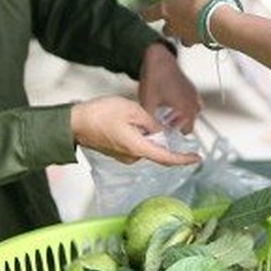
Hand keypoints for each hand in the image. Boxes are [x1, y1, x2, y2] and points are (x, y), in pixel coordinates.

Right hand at [71, 95, 200, 165]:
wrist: (74, 123)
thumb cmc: (100, 114)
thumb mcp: (132, 110)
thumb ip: (151, 122)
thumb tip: (162, 133)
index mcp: (138, 148)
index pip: (166, 158)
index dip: (183, 159)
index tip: (196, 158)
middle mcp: (132, 156)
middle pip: (156, 147)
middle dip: (158, 133)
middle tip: (146, 115)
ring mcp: (124, 156)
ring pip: (145, 143)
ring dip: (146, 131)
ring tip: (129, 113)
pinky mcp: (118, 152)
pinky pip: (136, 144)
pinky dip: (138, 133)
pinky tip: (127, 120)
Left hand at [137, 43, 200, 132]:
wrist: (158, 58)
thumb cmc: (156, 76)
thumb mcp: (148, 102)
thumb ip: (149, 120)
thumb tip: (146, 130)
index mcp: (185, 108)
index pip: (187, 131)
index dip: (176, 135)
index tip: (167, 135)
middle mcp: (193, 102)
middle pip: (190, 123)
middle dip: (178, 126)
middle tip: (165, 125)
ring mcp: (193, 94)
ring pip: (191, 113)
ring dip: (181, 116)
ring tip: (166, 114)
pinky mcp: (190, 88)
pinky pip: (190, 103)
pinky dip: (182, 106)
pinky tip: (169, 103)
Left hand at [141, 0, 219, 47]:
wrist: (219, 21)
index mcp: (165, 10)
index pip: (148, 14)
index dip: (145, 12)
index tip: (145, 11)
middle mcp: (173, 26)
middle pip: (165, 30)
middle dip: (167, 25)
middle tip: (174, 18)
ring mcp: (186, 36)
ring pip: (181, 38)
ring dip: (184, 32)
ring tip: (192, 25)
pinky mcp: (200, 42)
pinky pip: (197, 40)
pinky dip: (199, 35)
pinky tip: (207, 28)